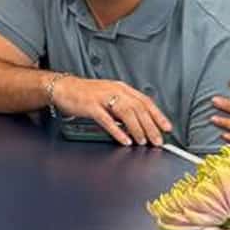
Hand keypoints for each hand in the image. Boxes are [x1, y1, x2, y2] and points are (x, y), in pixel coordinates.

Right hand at [50, 73, 171, 147]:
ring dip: (137, 129)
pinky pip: (107, 120)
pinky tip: (125, 140)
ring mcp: (102, 98)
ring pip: (126, 113)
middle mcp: (114, 90)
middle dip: (150, 126)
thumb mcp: (108, 96)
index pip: (145, 101)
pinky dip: (118, 131)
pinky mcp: (91, 106)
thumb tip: (139, 123)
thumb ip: (123, 107)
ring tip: (143, 142)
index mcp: (121, 88)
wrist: (63, 88)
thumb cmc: (85, 94)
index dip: (158, 115)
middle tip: (157, 140)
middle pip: (138, 108)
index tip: (166, 127)